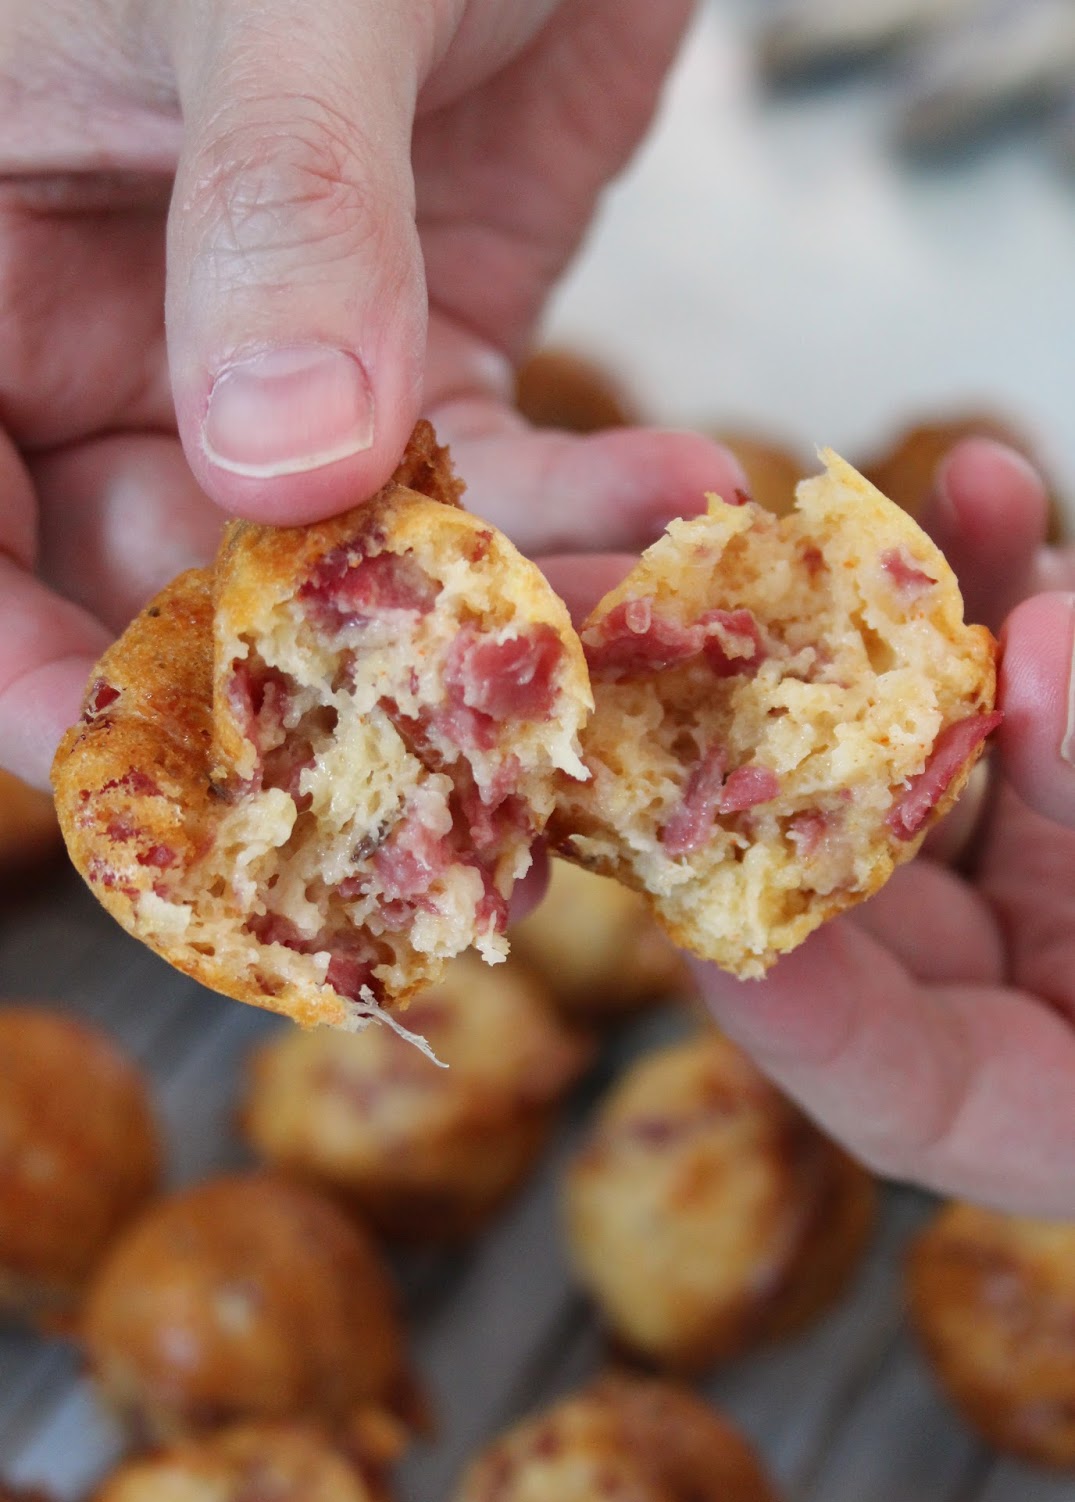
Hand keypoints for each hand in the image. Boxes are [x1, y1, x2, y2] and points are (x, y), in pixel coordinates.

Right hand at [0, 0, 744, 785]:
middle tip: (435, 720)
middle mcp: (108, 329)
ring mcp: (273, 362)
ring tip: (617, 618)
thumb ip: (275, 209)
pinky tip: (680, 490)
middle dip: (299, 663)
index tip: (117, 755)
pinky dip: (584, 504)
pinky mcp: (423, 364)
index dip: (14, 658)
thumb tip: (283, 465)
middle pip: (156, 570)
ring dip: (483, 605)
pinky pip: (487, 484)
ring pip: (345, 558)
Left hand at [692, 437, 1074, 1214]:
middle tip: (755, 662)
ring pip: (934, 768)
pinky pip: (1017, 700)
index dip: (814, 1027)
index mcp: (1054, 1110)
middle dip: (817, 777)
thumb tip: (1045, 647)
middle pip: (876, 905)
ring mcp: (1039, 887)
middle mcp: (1022, 1000)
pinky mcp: (1065, 790)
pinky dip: (1009, 604)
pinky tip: (994, 496)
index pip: (902, 1094)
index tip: (726, 936)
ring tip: (939, 514)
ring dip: (916, 641)